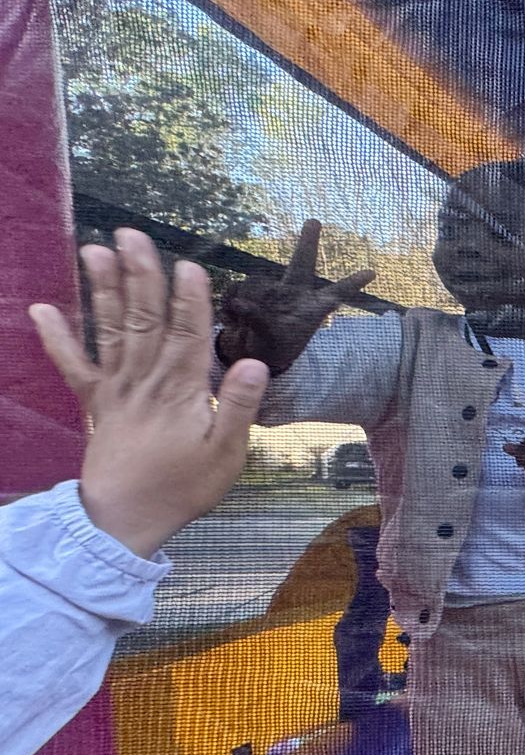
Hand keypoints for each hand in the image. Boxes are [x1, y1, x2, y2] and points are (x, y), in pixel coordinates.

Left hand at [30, 230, 269, 557]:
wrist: (125, 519)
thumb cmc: (183, 488)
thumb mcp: (226, 454)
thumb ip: (239, 406)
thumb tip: (255, 362)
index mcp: (182, 391)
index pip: (189, 334)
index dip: (189, 299)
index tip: (188, 264)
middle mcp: (145, 380)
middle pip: (144, 319)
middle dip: (139, 275)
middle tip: (132, 235)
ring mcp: (115, 389)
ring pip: (110, 330)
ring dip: (102, 289)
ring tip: (95, 250)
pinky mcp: (95, 403)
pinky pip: (72, 366)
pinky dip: (55, 338)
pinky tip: (40, 309)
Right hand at [214, 220, 374, 374]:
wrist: (253, 353)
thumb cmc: (275, 348)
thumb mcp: (272, 340)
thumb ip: (259, 321)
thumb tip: (240, 302)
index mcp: (312, 308)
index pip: (335, 293)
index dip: (352, 283)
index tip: (373, 273)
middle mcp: (295, 293)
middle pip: (302, 264)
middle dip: (307, 243)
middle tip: (314, 221)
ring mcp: (273, 290)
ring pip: (255, 283)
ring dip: (245, 301)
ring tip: (242, 326)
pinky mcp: (251, 292)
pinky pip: (237, 289)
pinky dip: (230, 304)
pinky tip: (230, 320)